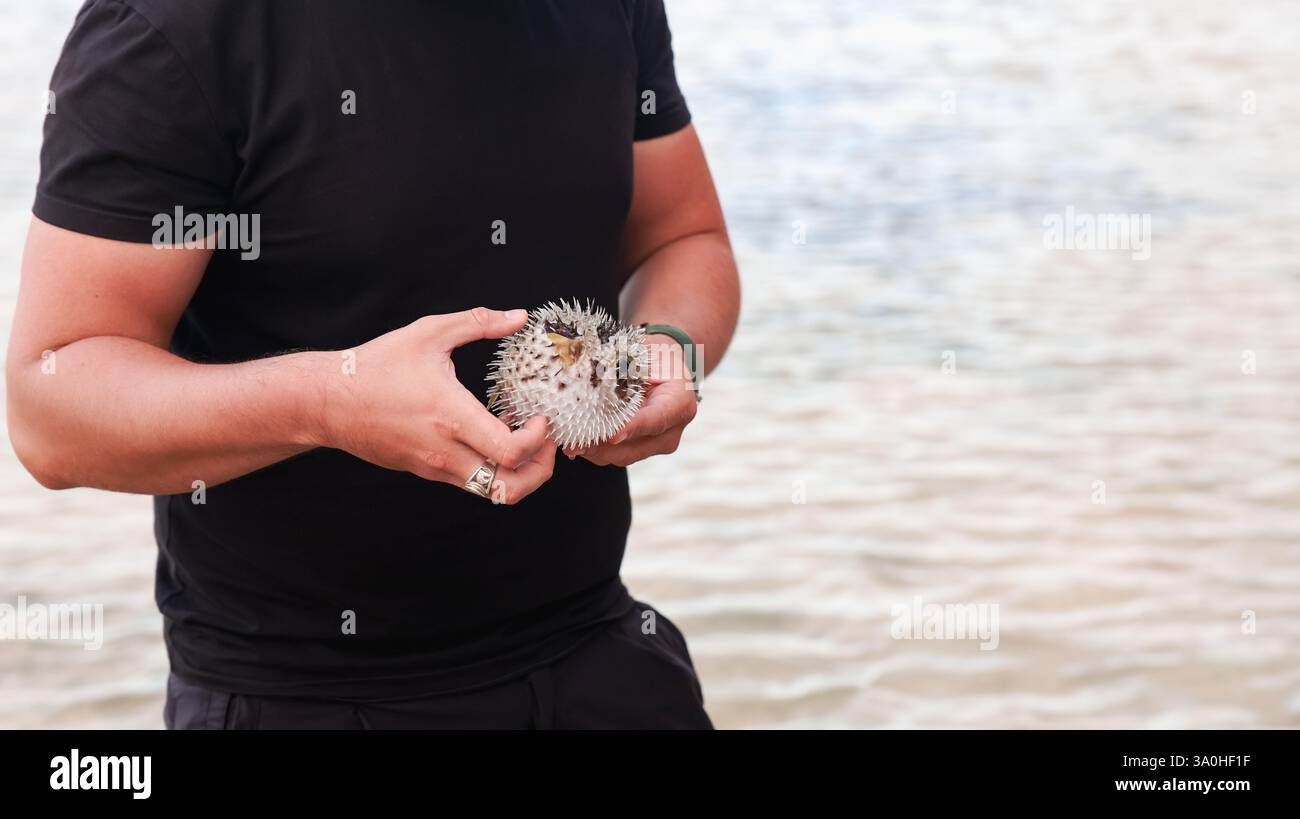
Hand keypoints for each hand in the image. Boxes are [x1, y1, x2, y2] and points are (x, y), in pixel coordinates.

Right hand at [319, 307, 555, 503]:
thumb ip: (478, 323)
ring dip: (516, 473)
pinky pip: (469, 482)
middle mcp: (445, 451)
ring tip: (521, 442)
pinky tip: (489, 437)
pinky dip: (490, 468)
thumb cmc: (376, 366)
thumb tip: (517, 316)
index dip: (538, 441)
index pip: (510, 451)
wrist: (328, 402)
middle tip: (545, 444)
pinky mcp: (425, 471)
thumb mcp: (429, 334)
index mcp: (452, 417)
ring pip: (490, 491)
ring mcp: (434, 466)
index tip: (540, 419)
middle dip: (539, 471)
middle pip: (509, 487)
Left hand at [564, 337, 698, 466]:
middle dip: (602, 446)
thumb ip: (625, 374)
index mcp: (680, 402)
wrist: (666, 365)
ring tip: (567, 443)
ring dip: (594, 452)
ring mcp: (660, 443)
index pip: (656, 419)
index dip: (633, 428)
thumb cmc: (653, 355)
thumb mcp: (644, 356)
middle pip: (636, 446)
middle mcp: (674, 429)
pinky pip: (619, 456)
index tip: (612, 436)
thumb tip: (588, 385)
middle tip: (571, 443)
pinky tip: (576, 443)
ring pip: (624, 456)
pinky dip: (597, 451)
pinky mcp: (645, 449)